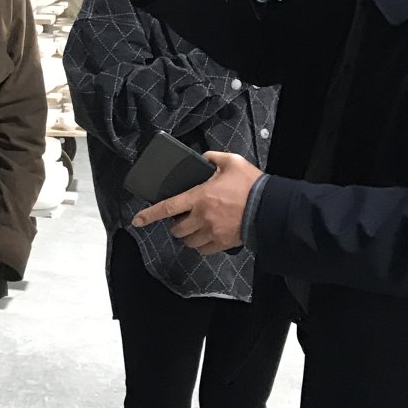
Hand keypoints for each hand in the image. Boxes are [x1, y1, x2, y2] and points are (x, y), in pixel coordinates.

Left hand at [131, 152, 261, 254]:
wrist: (271, 208)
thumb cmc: (251, 185)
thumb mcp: (232, 162)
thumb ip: (213, 158)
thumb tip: (204, 158)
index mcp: (200, 197)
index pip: (168, 207)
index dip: (149, 215)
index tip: (137, 220)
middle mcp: (202, 217)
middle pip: (177, 229)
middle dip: (176, 225)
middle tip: (182, 218)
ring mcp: (212, 233)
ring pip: (189, 242)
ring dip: (188, 236)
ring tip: (194, 228)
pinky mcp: (223, 243)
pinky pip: (204, 250)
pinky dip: (201, 245)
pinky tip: (207, 236)